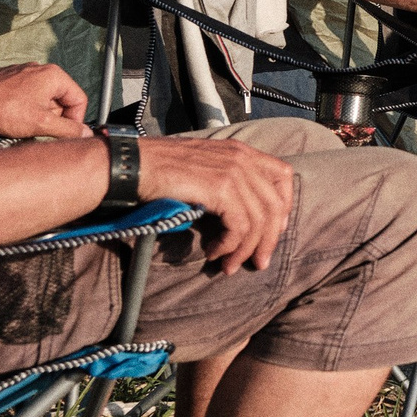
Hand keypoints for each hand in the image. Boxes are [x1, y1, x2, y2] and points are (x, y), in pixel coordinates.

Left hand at [0, 64, 89, 138]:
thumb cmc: (2, 109)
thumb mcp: (42, 124)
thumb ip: (69, 129)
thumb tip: (85, 134)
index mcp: (53, 75)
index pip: (79, 100)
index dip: (75, 120)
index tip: (65, 133)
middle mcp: (39, 69)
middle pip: (60, 100)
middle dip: (53, 118)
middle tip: (39, 129)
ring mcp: (22, 73)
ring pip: (42, 100)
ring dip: (37, 115)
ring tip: (22, 124)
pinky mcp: (9, 80)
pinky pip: (26, 97)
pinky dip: (23, 110)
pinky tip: (12, 119)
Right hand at [135, 137, 295, 272]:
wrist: (133, 166)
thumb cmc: (161, 171)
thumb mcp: (204, 168)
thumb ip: (228, 182)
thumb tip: (244, 219)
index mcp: (241, 151)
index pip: (283, 175)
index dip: (283, 206)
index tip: (271, 230)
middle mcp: (242, 158)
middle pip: (275, 205)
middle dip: (269, 239)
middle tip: (257, 262)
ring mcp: (233, 171)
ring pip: (258, 220)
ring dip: (245, 249)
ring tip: (229, 265)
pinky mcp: (221, 188)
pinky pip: (239, 226)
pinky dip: (230, 245)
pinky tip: (214, 252)